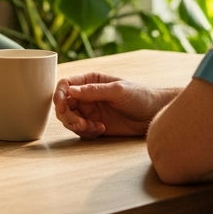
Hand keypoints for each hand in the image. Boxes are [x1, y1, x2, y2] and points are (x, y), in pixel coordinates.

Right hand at [53, 73, 180, 138]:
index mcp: (90, 81)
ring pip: (70, 119)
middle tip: (81, 123)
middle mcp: (87, 96)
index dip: (58, 95)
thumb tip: (70, 90)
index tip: (61, 106)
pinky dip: (86, 132)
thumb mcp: (117, 90)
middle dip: (68, 115)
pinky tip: (101, 129)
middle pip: (64, 105)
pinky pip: (81, 130)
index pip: (65, 85)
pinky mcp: (95, 125)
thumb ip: (94, 91)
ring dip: (77, 125)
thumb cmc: (139, 96)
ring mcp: (90, 111)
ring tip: (93, 127)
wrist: (154, 114)